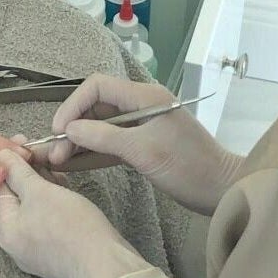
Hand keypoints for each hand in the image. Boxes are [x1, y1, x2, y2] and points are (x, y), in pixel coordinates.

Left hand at [0, 150, 176, 277]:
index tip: (21, 142)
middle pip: (16, 199)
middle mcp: (17, 244)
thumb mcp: (41, 192)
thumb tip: (1, 157)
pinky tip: (64, 186)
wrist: (108, 267)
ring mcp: (37, 250)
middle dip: (27, 172)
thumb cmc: (72, 228)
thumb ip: (19, 173)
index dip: (7, 161)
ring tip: (56, 167)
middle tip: (42, 151)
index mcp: (6, 231)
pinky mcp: (57, 252)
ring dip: (42, 185)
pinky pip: (47, 220)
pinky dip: (53, 201)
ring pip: (34, 209)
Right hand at [48, 75, 243, 215]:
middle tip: (54, 151)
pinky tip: (73, 164)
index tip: (59, 129)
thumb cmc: (188, 167)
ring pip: (100, 127)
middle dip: (72, 126)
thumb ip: (103, 137)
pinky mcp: (142, 146)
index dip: (74, 104)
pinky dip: (92, 153)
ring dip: (79, 142)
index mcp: (144, 97)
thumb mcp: (143, 151)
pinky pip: (110, 144)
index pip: (98, 87)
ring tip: (58, 160)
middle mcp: (140, 106)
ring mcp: (141, 126)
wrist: (223, 190)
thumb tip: (69, 130)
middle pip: (95, 107)